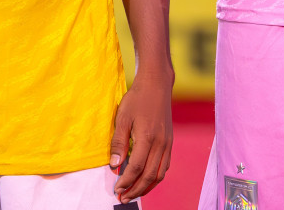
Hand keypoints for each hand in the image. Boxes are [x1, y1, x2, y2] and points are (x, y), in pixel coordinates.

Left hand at [110, 74, 172, 202]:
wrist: (157, 85)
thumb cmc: (137, 99)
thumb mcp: (122, 118)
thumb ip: (118, 143)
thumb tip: (114, 166)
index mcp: (147, 137)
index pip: (136, 167)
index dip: (125, 181)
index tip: (116, 189)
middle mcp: (160, 143)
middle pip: (149, 175)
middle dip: (135, 190)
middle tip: (123, 198)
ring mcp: (167, 143)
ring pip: (159, 174)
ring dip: (146, 187)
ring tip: (133, 193)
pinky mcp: (169, 142)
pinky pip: (165, 166)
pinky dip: (156, 177)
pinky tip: (146, 180)